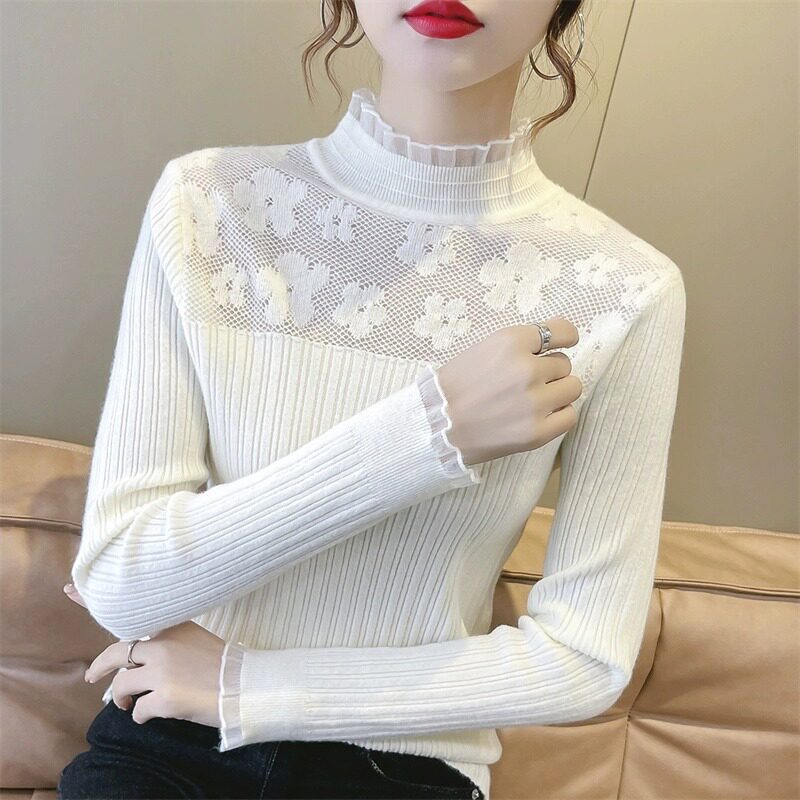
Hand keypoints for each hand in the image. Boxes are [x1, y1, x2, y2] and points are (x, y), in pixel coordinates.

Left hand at [63, 583, 225, 726]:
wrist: (243, 686)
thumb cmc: (220, 664)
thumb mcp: (195, 638)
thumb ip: (168, 640)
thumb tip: (140, 657)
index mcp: (171, 627)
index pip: (128, 612)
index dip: (93, 600)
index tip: (69, 589)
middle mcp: (162, 645)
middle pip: (115, 654)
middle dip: (100, 669)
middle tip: (91, 679)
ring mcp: (162, 671)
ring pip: (122, 686)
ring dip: (124, 699)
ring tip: (131, 705)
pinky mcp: (164, 698)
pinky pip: (138, 710)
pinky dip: (141, 715)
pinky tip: (153, 715)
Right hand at [436, 317, 581, 465]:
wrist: (435, 425)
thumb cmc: (455, 387)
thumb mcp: (484, 350)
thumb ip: (520, 345)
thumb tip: (559, 340)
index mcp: (511, 342)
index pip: (562, 331)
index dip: (565, 337)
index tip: (565, 343)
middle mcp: (527, 369)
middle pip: (564, 364)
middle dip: (549, 372)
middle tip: (524, 384)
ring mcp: (534, 402)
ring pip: (572, 388)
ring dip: (557, 392)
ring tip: (532, 400)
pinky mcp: (537, 432)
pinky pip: (569, 416)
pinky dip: (559, 415)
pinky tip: (539, 416)